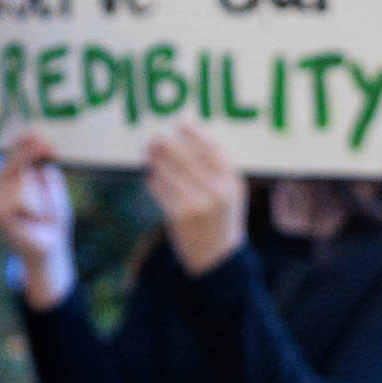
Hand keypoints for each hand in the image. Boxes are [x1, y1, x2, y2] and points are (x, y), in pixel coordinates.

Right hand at [0, 127, 74, 308]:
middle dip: (36, 171)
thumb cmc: (51, 214)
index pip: (14, 147)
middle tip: (47, 190)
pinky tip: (32, 220)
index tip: (48, 143)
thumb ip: (40, 162)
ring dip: (39, 196)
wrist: (49, 248)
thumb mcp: (49, 182)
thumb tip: (36, 140)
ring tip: (38, 212)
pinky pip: (22, 196)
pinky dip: (35, 207)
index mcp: (4, 173)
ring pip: (23, 179)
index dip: (30, 143)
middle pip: (16, 159)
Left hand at [141, 120, 248, 278]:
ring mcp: (199, 204)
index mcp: (232, 183)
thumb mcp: (231, 194)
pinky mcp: (180, 216)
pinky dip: (154, 181)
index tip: (181, 123)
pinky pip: (162, 191)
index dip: (195, 133)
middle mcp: (218, 192)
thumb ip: (218, 170)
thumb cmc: (222, 219)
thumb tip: (191, 138)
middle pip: (187, 158)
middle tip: (155, 138)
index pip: (212, 149)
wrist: (218, 259)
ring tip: (149, 152)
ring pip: (171, 172)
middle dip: (168, 145)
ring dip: (156, 160)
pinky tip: (151, 176)